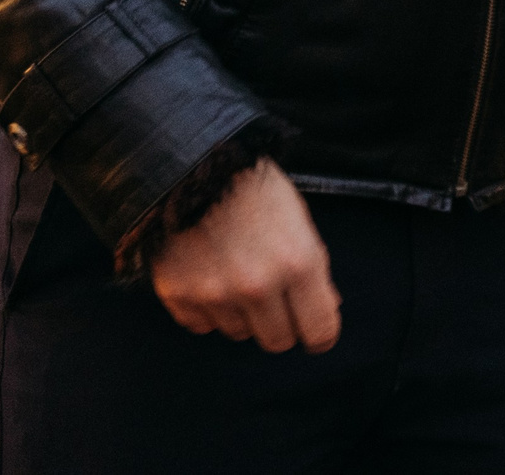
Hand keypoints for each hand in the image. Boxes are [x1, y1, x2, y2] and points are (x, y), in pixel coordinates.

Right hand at [150, 159, 340, 352]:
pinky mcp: (178, 295)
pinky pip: (201, 325)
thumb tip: (326, 308)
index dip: (320, 334)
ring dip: (242, 314)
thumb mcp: (298, 219)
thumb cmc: (252, 185)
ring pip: (238, 333)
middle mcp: (258, 286)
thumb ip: (313, 268)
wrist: (191, 162)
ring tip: (236, 272)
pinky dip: (207, 309)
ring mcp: (215, 294)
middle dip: (281, 324)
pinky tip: (208, 275)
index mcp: (298, 263)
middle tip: (274, 298)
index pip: (319, 331)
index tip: (314, 330)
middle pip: (278, 341)